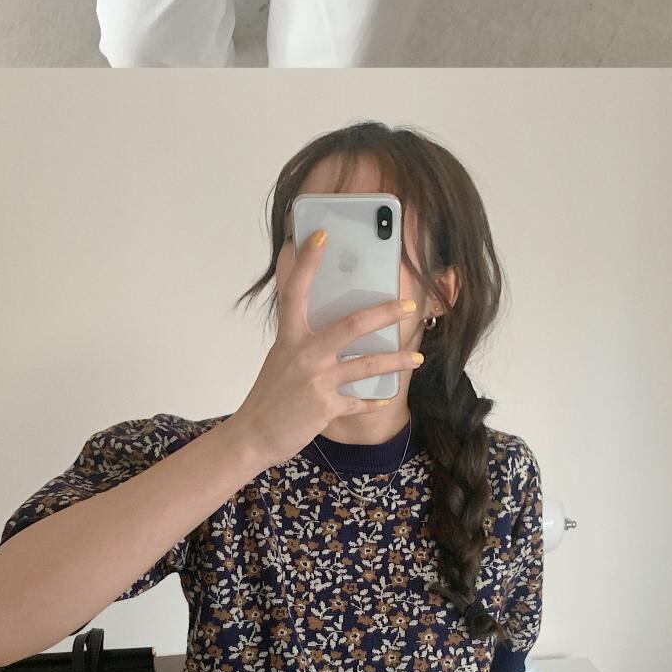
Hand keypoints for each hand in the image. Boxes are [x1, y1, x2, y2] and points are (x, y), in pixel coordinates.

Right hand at [239, 226, 422, 469]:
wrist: (254, 435)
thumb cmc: (268, 397)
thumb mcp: (281, 360)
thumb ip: (303, 343)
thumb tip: (332, 332)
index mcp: (289, 337)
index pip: (295, 291)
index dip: (307, 262)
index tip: (321, 236)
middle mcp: (305, 354)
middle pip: (352, 325)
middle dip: (385, 313)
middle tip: (408, 305)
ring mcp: (318, 380)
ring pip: (368, 365)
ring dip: (397, 360)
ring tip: (417, 357)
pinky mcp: (327, 406)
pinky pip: (359, 401)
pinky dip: (373, 401)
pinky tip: (384, 398)